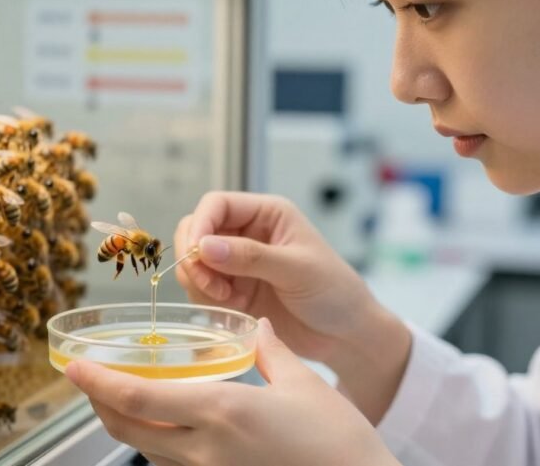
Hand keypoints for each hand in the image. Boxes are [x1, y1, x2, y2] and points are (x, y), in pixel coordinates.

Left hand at [66, 318, 402, 465]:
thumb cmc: (338, 441)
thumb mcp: (303, 385)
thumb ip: (270, 352)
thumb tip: (257, 328)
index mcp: (221, 412)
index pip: (138, 397)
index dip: (98, 384)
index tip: (75, 368)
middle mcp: (206, 449)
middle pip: (129, 429)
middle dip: (100, 405)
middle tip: (89, 381)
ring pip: (148, 451)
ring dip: (126, 424)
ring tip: (120, 399)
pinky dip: (157, 444)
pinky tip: (165, 428)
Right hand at [174, 192, 410, 422]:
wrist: (345, 335)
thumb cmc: (334, 292)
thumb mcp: (296, 269)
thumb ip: (251, 256)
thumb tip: (204, 246)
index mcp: (267, 214)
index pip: (216, 204)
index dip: (199, 225)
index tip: (194, 253)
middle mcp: (247, 233)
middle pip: (196, 230)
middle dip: (194, 257)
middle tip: (208, 284)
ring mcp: (237, 263)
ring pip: (194, 261)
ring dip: (199, 281)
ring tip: (227, 299)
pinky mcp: (233, 290)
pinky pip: (201, 288)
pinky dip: (206, 299)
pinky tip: (233, 310)